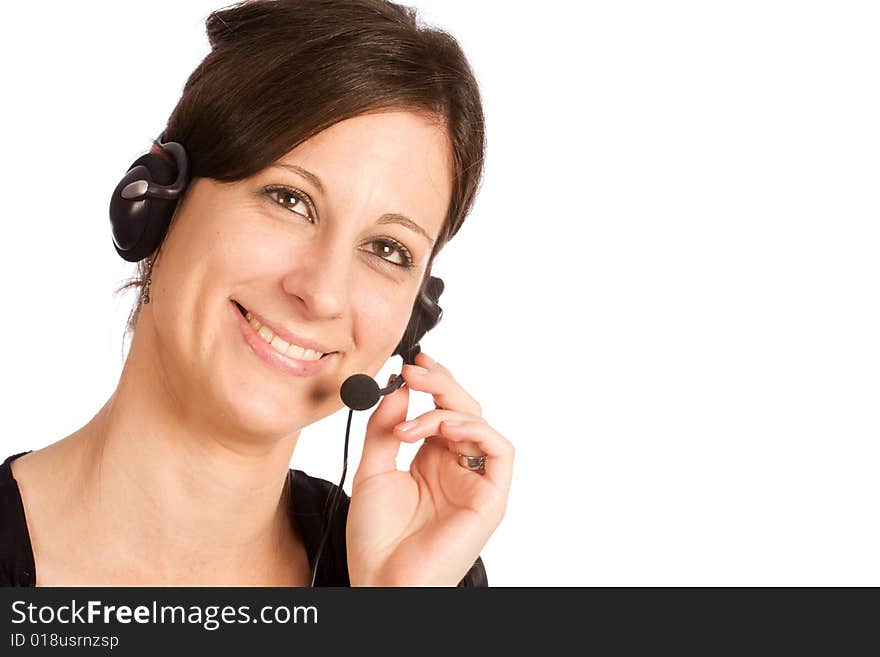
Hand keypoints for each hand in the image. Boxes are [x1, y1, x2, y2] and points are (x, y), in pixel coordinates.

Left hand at [347, 352, 513, 585]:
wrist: (382, 582)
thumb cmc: (376, 539)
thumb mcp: (371, 471)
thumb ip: (384, 428)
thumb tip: (400, 388)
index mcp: (430, 461)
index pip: (440, 410)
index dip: (431, 383)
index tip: (411, 362)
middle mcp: (456, 467)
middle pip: (463, 409)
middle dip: (440, 384)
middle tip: (413, 370)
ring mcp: (475, 481)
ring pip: (480, 423)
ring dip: (447, 407)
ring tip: (411, 419)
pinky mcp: (492, 497)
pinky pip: (499, 450)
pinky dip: (473, 429)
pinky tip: (441, 428)